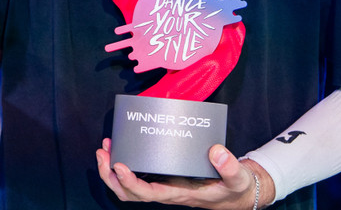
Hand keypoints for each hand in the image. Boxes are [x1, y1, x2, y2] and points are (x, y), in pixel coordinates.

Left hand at [96, 139, 276, 207]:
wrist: (234, 192)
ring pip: (128, 186)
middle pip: (129, 192)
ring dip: (112, 170)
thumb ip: (229, 167)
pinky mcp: (163, 176)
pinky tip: (121, 147)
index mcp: (178, 193)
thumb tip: (216, 150)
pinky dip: (124, 163)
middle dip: (111, 175)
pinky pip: (137, 175)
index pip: (147, 193)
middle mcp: (165, 191)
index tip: (120, 165)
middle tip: (103, 152)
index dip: (130, 182)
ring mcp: (162, 184)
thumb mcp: (237, 178)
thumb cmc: (233, 187)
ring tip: (105, 148)